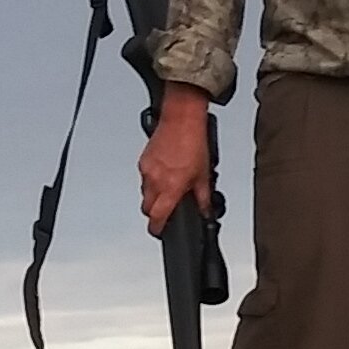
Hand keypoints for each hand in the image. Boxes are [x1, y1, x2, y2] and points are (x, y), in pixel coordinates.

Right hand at [139, 84, 215, 233]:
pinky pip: (145, 177)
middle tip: (167, 209)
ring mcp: (146, 170)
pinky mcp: (143, 160)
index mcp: (170, 187)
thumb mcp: (204, 174)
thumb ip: (203, 197)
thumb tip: (205, 211)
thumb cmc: (193, 141)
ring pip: (145, 192)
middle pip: (147, 208)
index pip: (157, 217)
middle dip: (155, 212)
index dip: (157, 228)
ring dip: (155, 194)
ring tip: (170, 185)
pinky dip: (153, 179)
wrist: (181, 118)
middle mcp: (155, 180)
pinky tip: (166, 171)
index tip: (160, 231)